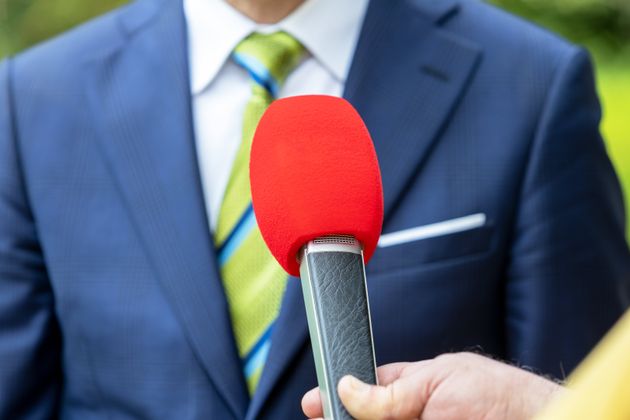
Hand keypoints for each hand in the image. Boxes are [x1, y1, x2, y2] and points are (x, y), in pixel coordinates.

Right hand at [302, 352, 562, 419]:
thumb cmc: (497, 397)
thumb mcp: (437, 386)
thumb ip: (389, 392)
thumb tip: (344, 387)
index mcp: (416, 385)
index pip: (366, 387)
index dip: (339, 394)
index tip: (313, 403)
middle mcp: (415, 412)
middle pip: (367, 415)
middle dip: (344, 415)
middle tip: (323, 415)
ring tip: (335, 416)